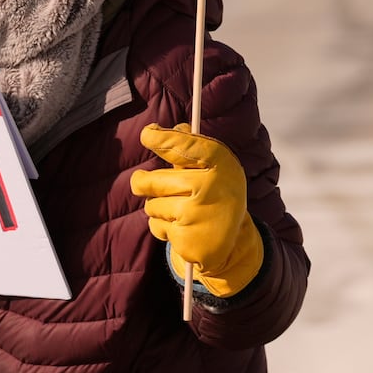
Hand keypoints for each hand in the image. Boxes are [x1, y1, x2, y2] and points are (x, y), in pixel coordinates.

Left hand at [130, 123, 262, 297]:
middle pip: (151, 181)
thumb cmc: (215, 194)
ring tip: (180, 210)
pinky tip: (182, 228)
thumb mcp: (211, 168)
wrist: (232, 242)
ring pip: (151, 205)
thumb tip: (163, 129)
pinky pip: (156, 226)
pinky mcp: (187, 239)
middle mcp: (210, 187)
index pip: (185, 146)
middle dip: (141, 182)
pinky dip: (162, 227)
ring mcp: (198, 214)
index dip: (163, 139)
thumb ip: (188, 148)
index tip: (147, 134)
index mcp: (220, 164)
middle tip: (141, 181)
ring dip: (157, 207)